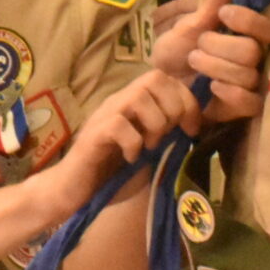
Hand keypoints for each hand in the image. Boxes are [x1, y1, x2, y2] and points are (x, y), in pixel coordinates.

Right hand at [40, 72, 201, 208]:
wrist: (73, 191)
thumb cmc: (111, 173)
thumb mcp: (149, 154)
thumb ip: (169, 139)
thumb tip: (196, 130)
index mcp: (134, 104)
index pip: (167, 79)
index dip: (187, 100)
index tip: (192, 129)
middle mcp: (119, 103)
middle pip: (155, 78)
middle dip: (173, 108)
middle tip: (168, 136)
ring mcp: (104, 116)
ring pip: (138, 96)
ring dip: (154, 123)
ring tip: (149, 146)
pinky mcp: (93, 136)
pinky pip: (119, 125)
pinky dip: (133, 142)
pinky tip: (130, 158)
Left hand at [155, 0, 269, 123]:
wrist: (162, 83)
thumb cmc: (178, 51)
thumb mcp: (188, 26)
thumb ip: (210, 7)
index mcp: (249, 35)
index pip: (267, 28)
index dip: (248, 20)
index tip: (223, 14)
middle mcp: (257, 59)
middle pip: (252, 51)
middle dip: (220, 46)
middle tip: (198, 45)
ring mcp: (252, 84)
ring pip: (247, 74)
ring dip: (215, 66)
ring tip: (194, 61)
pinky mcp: (244, 107)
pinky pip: (251, 102)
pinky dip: (231, 92)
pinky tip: (212, 86)